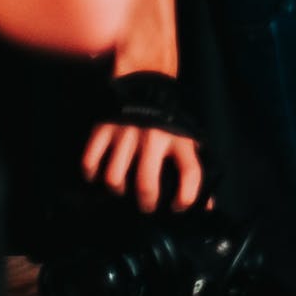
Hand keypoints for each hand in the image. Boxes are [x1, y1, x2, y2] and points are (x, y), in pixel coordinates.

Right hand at [79, 113, 203, 212]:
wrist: (146, 87)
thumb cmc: (169, 123)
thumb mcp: (188, 141)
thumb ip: (194, 171)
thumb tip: (206, 208)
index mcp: (180, 140)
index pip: (190, 173)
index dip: (187, 196)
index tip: (178, 207)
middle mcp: (154, 137)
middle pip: (146, 184)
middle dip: (146, 204)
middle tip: (146, 206)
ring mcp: (126, 132)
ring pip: (114, 178)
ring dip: (117, 191)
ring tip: (122, 191)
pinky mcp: (104, 128)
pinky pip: (89, 161)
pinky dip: (91, 175)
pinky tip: (98, 177)